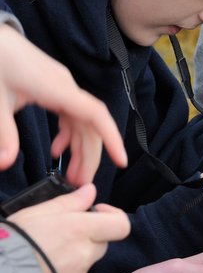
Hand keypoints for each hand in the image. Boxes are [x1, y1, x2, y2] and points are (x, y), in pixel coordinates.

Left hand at [0, 25, 127, 184]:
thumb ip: (4, 133)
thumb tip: (6, 163)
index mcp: (57, 89)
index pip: (94, 115)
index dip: (111, 138)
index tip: (121, 161)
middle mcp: (66, 88)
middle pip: (90, 124)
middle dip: (90, 155)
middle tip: (81, 184)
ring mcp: (62, 88)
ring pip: (82, 122)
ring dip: (79, 149)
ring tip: (71, 174)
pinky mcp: (54, 89)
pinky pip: (71, 115)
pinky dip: (68, 135)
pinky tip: (57, 150)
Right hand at [8, 185, 130, 272]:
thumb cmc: (8, 245)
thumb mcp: (33, 215)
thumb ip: (67, 203)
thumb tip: (90, 191)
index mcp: (79, 231)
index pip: (120, 225)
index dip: (111, 217)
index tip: (95, 214)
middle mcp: (84, 257)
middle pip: (99, 245)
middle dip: (85, 240)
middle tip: (56, 239)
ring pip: (84, 267)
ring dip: (70, 263)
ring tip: (40, 261)